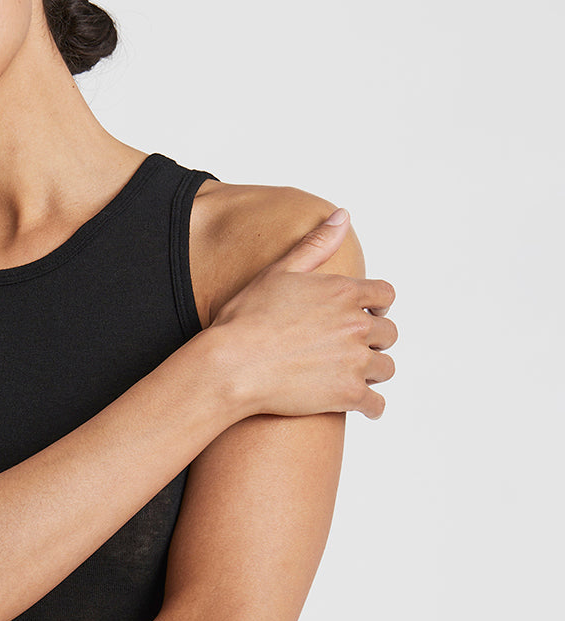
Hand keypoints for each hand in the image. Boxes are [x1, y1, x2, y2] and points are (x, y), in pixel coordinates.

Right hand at [210, 210, 397, 418]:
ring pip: (386, 368)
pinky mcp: (347, 394)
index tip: (363, 314)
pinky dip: (370, 406)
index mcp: (343, 292)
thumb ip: (316, 244)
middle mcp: (356, 325)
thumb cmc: (246, 318)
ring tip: (350, 374)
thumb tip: (343, 215)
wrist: (231, 364)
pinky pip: (377, 404)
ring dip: (373, 372)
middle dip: (373, 340)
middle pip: (389, 333)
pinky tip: (359, 405)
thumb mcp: (278, 271)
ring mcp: (355, 361)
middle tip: (350, 347)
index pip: (386, 295)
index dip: (376, 305)